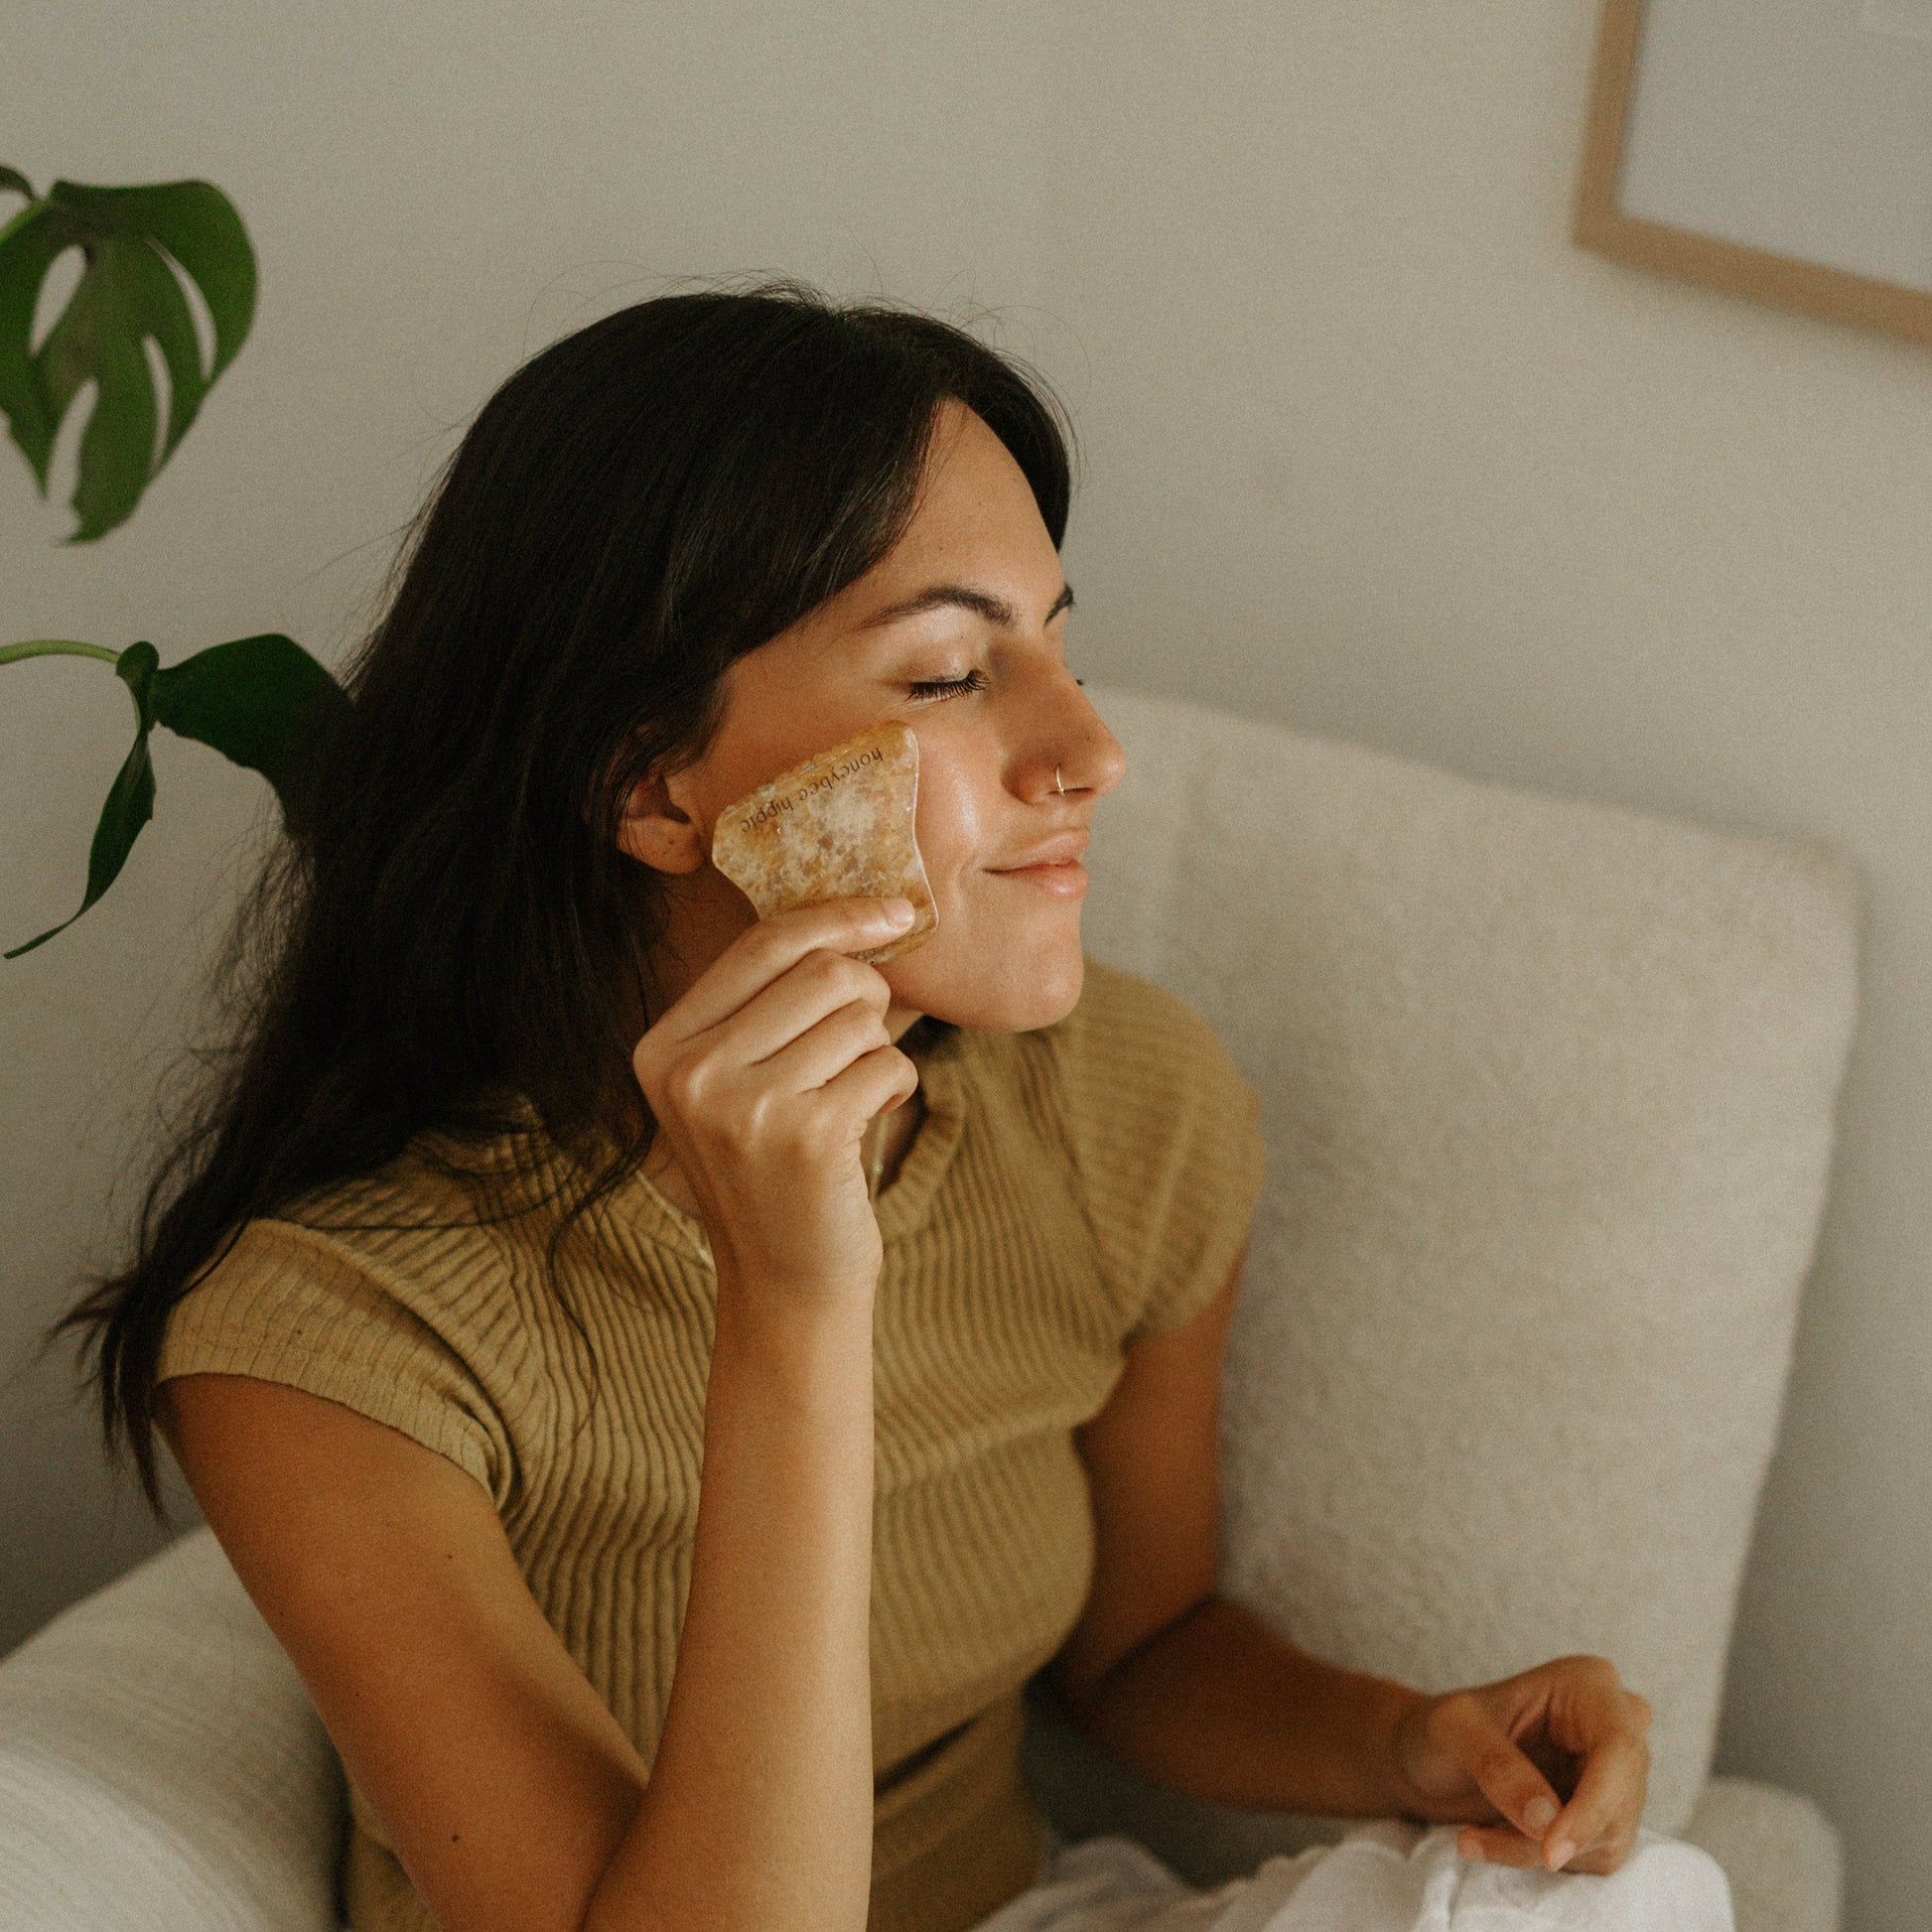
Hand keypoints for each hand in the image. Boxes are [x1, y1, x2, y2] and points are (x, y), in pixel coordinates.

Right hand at [629, 894, 921, 1306]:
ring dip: (879, 1051)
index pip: (763, 943)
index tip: (896, 913)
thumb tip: (870, 914)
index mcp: (662, 1046)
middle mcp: (690, 1073)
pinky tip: (866, 1123)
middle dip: (866, 1000)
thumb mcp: (745, 1077)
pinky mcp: (805, 1139)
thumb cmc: (778, 1164)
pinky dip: (896, 1088)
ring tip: (850, 1097)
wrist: (786, 1282)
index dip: (839, 916)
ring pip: (861, 1018)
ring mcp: (743, 1107)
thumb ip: (778, 999)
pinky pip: (888, 1066)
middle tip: (857, 1050)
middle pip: (823, 972)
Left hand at [1389, 1654, 1652, 1875]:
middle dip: (1557, 1835)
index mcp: (1587, 1685)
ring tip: (1472, 1837)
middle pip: (1622, 1799)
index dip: (1595, 1805)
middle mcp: (1615, 1727)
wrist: (1432, 1758)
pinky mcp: (1607, 1818)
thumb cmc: (1443, 1728)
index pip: (1618, 1748)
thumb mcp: (1452, 1729)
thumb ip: (1496, 1764)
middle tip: (1478, 1842)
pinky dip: (1538, 1858)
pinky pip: (1591, 1856)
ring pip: (1607, 1837)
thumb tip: (1546, 1820)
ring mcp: (1617, 1776)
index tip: (1551, 1852)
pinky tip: (1492, 1838)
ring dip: (1535, 1851)